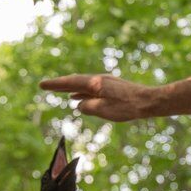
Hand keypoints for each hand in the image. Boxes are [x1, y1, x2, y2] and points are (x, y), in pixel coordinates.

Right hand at [39, 74, 155, 121]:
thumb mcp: (104, 110)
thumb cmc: (127, 107)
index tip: (42, 84)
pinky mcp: (112, 88)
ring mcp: (106, 83)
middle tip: (44, 85)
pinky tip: (77, 97)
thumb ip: (87, 107)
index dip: (55, 84)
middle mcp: (99, 80)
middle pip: (75, 81)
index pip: (70, 82)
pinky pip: (91, 89)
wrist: (149, 101)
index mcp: (95, 83)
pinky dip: (81, 92)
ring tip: (59, 91)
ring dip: (70, 88)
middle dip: (60, 84)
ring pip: (83, 85)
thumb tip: (80, 104)